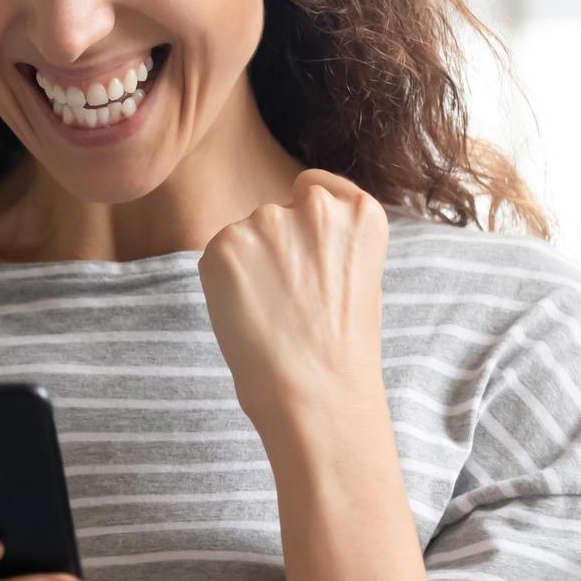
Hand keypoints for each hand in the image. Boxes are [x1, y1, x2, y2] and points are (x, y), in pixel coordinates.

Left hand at [198, 168, 390, 441]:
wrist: (315, 392)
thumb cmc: (341, 351)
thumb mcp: (359, 279)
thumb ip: (330, 242)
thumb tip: (288, 234)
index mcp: (360, 212)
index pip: (316, 188)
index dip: (305, 223)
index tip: (308, 258)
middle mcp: (316, 205)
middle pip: (278, 213)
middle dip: (277, 248)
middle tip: (290, 301)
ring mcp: (268, 221)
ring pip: (247, 235)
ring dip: (250, 264)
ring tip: (272, 313)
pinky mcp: (225, 244)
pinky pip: (219, 256)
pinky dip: (224, 282)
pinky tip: (249, 314)